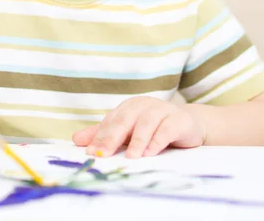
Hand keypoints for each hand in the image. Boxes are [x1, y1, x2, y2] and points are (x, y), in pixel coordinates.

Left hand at [73, 96, 205, 157]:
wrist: (188, 125)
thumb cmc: (153, 129)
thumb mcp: (128, 132)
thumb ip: (104, 134)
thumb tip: (75, 139)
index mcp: (129, 107)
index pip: (111, 121)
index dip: (100, 136)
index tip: (91, 153)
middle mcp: (144, 105)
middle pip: (125, 119)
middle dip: (112, 137)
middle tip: (103, 154)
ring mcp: (162, 110)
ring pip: (146, 123)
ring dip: (137, 140)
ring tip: (131, 157)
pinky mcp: (179, 120)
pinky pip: (167, 129)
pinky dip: (158, 140)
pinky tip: (151, 153)